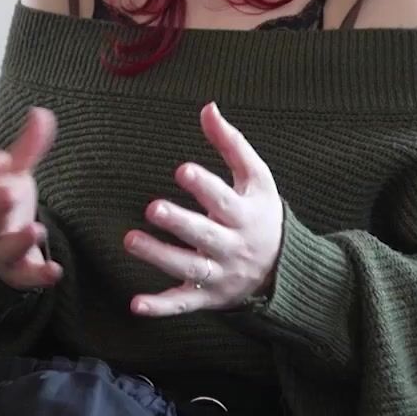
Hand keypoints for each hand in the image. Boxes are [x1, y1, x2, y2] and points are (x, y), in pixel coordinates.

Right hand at [0, 107, 62, 290]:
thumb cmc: (5, 207)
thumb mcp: (16, 176)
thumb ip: (29, 148)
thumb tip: (41, 111)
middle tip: (8, 191)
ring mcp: (2, 250)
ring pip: (5, 248)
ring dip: (19, 240)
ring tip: (37, 229)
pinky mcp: (17, 273)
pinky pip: (25, 277)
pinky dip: (38, 275)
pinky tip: (54, 271)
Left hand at [125, 103, 283, 315]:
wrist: (285, 271)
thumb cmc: (262, 215)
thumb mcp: (257, 179)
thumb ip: (231, 144)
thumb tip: (207, 107)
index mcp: (244, 214)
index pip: (224, 199)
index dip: (204, 186)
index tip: (183, 170)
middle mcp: (232, 246)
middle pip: (204, 235)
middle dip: (180, 223)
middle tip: (153, 208)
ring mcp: (219, 275)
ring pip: (189, 268)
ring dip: (160, 256)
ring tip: (131, 240)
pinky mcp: (207, 298)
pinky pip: (183, 304)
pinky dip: (161, 307)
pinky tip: (136, 305)